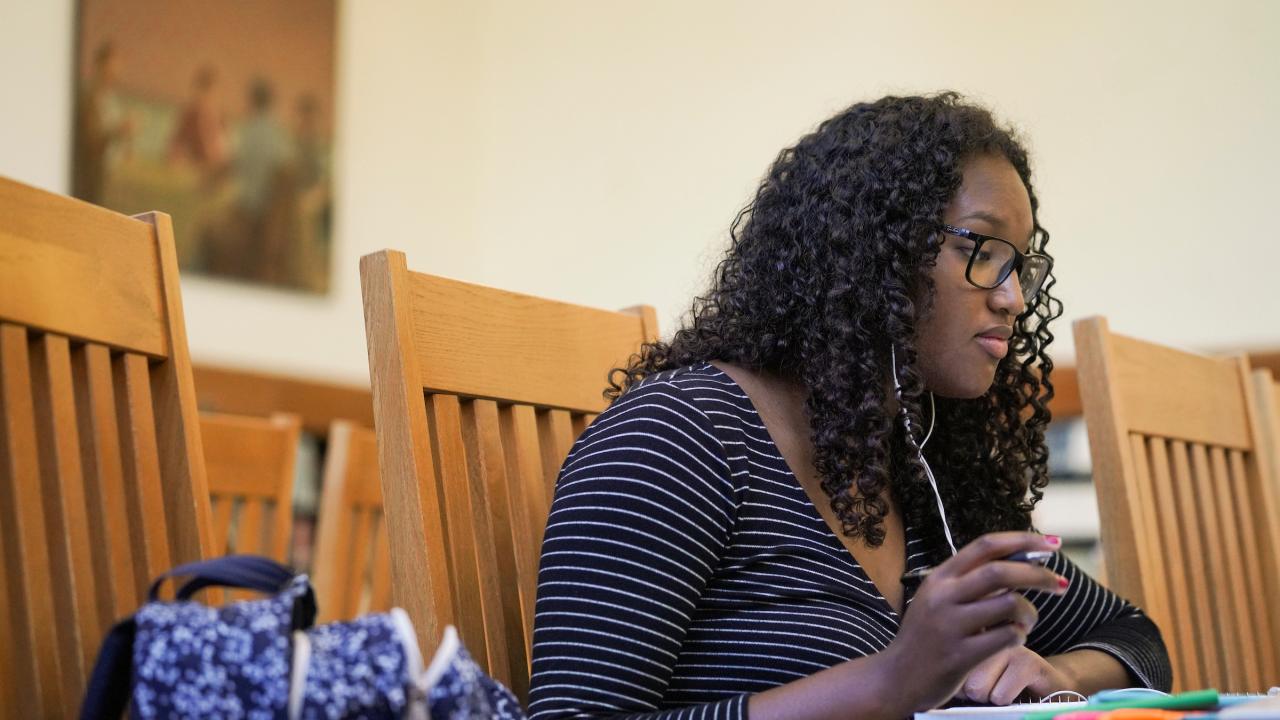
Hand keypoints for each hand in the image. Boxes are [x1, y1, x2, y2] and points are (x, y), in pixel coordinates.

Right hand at [882, 532, 1067, 712]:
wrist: (898, 677)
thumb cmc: (927, 636)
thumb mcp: (939, 599)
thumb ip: (971, 582)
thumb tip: (1022, 562)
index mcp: (940, 577)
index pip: (986, 546)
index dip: (1023, 540)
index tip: (1052, 544)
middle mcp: (943, 596)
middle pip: (1001, 571)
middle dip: (1038, 574)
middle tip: (1060, 583)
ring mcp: (950, 626)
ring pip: (1009, 604)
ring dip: (1030, 612)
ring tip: (1028, 621)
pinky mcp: (960, 655)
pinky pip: (1007, 637)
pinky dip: (1020, 635)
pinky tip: (1015, 639)